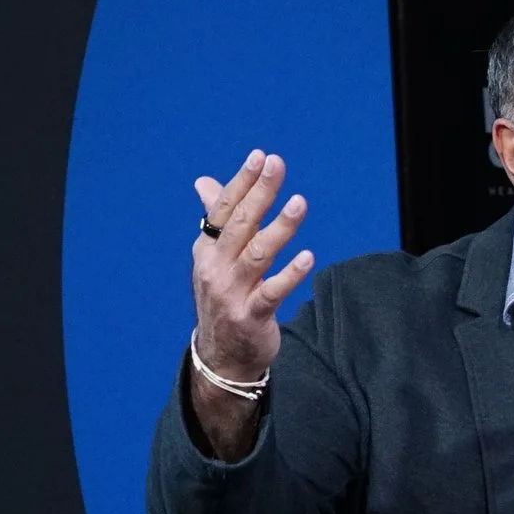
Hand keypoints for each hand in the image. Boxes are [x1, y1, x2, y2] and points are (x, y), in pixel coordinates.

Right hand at [192, 149, 314, 376]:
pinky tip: (308, 257)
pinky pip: (272, 292)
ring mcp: (232, 292)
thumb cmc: (224, 297)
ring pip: (258, 254)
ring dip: (279, 228)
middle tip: (278, 166)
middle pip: (241, 223)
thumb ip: (218, 220)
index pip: (224, 208)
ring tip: (299, 203)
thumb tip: (204, 182)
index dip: (242, 182)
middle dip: (260, 192)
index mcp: (207, 248)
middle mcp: (216, 267)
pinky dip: (290, 274)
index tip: (260, 157)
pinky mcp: (251, 316)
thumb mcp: (214, 258)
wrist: (220, 355)